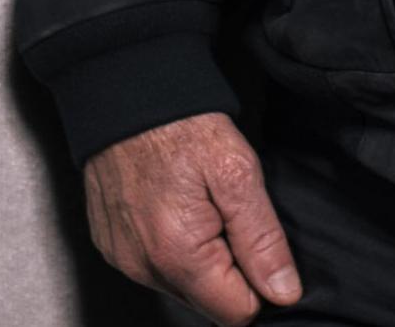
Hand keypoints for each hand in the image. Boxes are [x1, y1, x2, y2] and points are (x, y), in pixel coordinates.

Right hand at [83, 112, 304, 321]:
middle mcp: (143, 268)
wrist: (123, 91)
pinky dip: (170, 246)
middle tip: (225, 213)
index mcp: (178, 256)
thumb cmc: (181, 125)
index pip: (237, 313)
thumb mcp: (238, 172)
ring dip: (199, 258)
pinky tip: (172, 206)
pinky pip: (153, 266)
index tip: (254, 239)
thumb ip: (262, 239)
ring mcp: (122, 259)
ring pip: (182, 286)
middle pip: (208, 302)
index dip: (258, 281)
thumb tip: (283, 291)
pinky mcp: (111, 246)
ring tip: (198, 204)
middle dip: (228, 269)